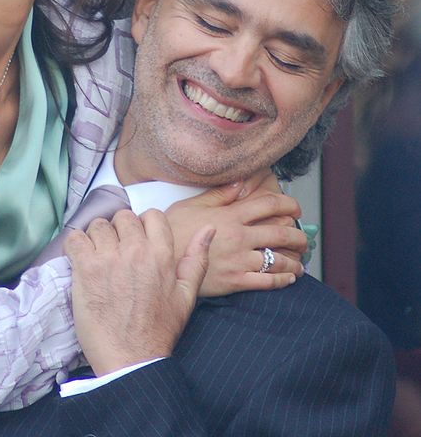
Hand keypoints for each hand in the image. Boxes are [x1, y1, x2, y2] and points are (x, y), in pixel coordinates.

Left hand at [65, 208, 213, 375]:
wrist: (131, 360)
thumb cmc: (159, 331)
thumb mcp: (187, 296)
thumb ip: (197, 259)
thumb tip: (208, 229)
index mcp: (162, 255)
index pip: (151, 215)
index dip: (142, 225)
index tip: (136, 241)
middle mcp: (136, 251)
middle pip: (122, 217)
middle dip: (118, 230)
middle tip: (115, 252)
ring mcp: (109, 258)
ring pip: (98, 225)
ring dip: (96, 238)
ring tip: (98, 258)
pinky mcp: (85, 268)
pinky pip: (75, 238)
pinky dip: (75, 245)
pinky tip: (80, 260)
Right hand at [165, 179, 305, 296]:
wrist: (160, 260)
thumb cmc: (173, 230)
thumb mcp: (192, 205)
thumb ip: (219, 194)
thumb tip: (240, 181)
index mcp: (230, 215)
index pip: (269, 204)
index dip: (288, 203)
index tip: (296, 207)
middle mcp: (239, 237)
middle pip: (281, 232)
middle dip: (298, 235)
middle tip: (303, 238)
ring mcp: (239, 260)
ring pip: (279, 259)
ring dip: (295, 261)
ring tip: (300, 263)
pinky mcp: (235, 281)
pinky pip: (268, 282)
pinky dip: (283, 280)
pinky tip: (289, 278)